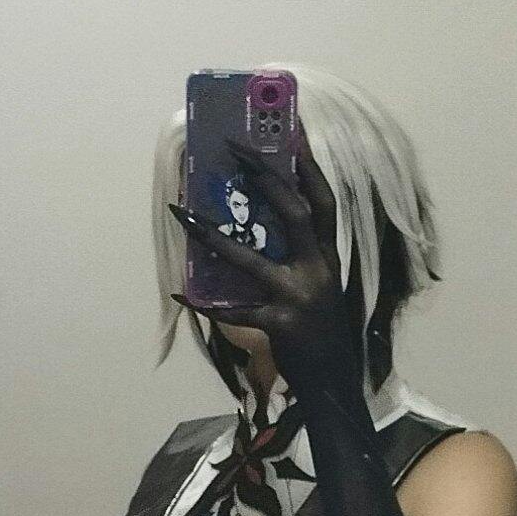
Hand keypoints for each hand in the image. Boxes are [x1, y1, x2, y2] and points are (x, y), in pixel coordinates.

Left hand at [168, 126, 361, 402]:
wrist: (335, 386)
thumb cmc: (321, 335)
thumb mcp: (319, 289)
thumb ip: (298, 260)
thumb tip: (256, 229)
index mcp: (327, 258)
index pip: (323, 201)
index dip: (309, 165)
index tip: (292, 129)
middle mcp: (318, 269)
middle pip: (294, 212)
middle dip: (266, 176)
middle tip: (235, 147)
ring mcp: (299, 297)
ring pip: (250, 258)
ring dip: (213, 236)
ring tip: (183, 213)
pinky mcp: (281, 325)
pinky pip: (236, 311)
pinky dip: (206, 304)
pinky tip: (182, 293)